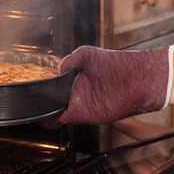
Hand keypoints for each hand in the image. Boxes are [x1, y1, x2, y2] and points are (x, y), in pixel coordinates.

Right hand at [41, 45, 170, 126]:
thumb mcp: (91, 53)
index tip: (34, 91)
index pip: (54, 92)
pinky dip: (55, 119)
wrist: (139, 76)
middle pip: (52, 105)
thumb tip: (60, 68)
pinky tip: (53, 110)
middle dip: (41, 105)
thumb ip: (73, 57)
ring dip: (46, 112)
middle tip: (34, 99)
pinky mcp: (89, 114)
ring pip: (56, 115)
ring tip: (40, 104)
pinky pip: (67, 120)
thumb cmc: (118, 64)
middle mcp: (77, 95)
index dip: (42, 93)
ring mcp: (82, 106)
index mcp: (75, 82)